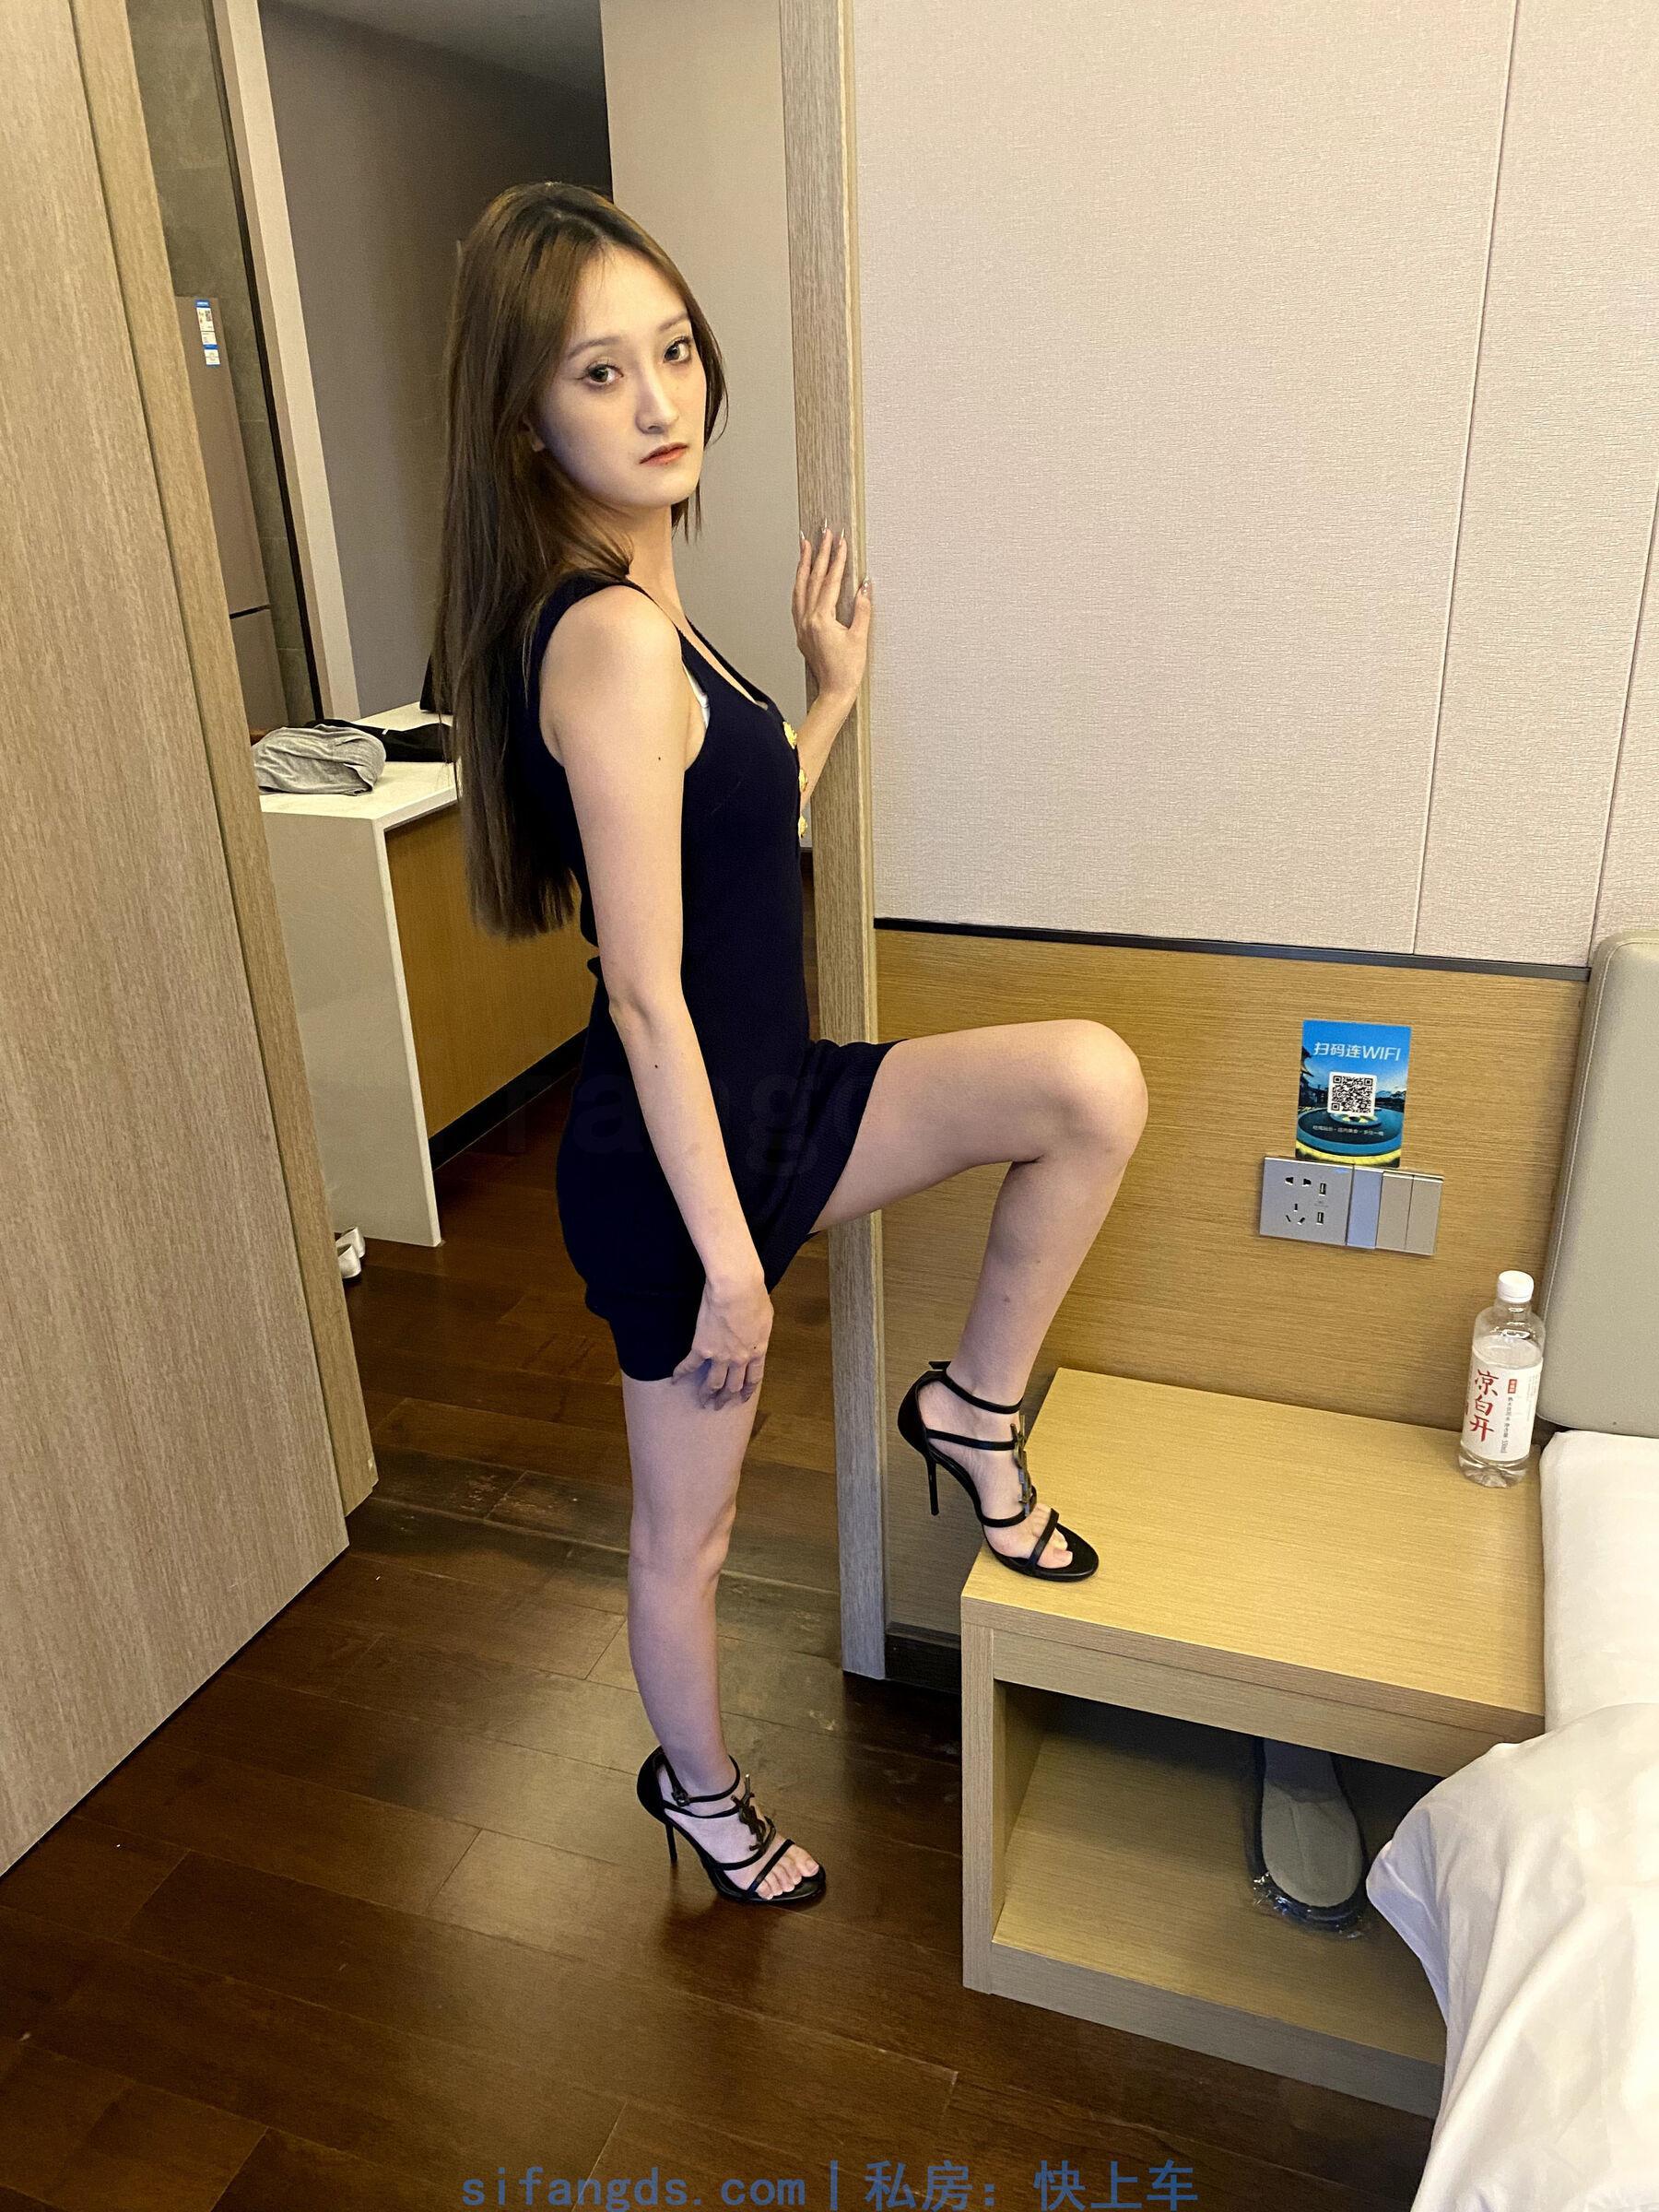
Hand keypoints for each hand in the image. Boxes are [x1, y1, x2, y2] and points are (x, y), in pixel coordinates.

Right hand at [673, 1268, 772, 1407]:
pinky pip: (690, 1365)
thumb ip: (760, 1332)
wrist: (737, 1289)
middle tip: (719, 1406)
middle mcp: (739, 1359)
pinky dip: (681, 1374)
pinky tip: (675, 1381)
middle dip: (726, 1398)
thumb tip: (757, 1334)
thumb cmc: (755, 1297)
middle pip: (733, 1386)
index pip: (753, 1378)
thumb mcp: (766, 1318)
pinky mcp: (702, 1347)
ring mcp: (720, 1356)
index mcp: (757, 1351)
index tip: (742, 1398)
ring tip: (702, 1402)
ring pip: (713, 1383)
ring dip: (706, 1395)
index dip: (746, 1391)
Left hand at [793, 524, 871, 705]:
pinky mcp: (802, 633)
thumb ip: (862, 610)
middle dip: (819, 554)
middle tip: (823, 533)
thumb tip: (865, 586)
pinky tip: (802, 577)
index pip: (830, 582)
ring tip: (806, 546)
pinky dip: (800, 585)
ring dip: (804, 566)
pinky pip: (797, 602)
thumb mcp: (860, 638)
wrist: (834, 693)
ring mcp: (802, 626)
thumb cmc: (847, 671)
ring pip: (800, 588)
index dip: (836, 560)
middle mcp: (807, 620)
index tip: (840, 541)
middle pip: (812, 580)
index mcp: (821, 620)